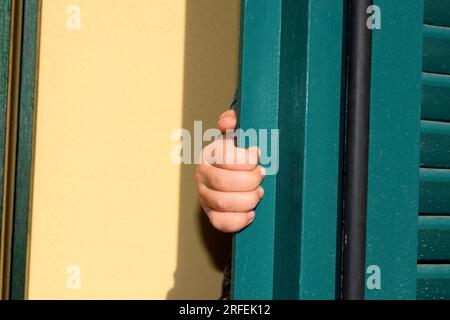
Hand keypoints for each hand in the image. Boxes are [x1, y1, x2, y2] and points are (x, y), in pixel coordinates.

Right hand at [195, 110, 264, 232]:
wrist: (234, 175)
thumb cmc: (239, 155)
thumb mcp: (237, 135)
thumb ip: (233, 121)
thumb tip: (227, 123)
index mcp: (209, 154)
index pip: (225, 158)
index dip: (246, 159)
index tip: (258, 156)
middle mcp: (202, 176)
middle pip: (224, 182)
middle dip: (250, 181)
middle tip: (262, 176)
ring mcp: (204, 197)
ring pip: (223, 203)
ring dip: (248, 199)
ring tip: (259, 193)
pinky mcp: (211, 215)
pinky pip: (220, 222)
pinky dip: (238, 220)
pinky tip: (251, 214)